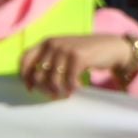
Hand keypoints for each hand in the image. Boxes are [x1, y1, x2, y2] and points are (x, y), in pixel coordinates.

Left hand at [18, 34, 135, 99]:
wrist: (112, 47)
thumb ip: (49, 60)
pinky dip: (73, 87)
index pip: (25, 59)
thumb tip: (34, 82)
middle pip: (39, 74)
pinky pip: (69, 80)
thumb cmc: (87, 53)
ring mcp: (66, 49)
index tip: (30, 88)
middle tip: (54, 95)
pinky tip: (79, 87)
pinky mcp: (78, 57)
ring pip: (53, 79)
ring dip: (59, 91)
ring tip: (66, 94)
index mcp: (46, 42)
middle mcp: (53, 44)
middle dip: (45, 89)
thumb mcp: (64, 51)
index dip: (25, 76)